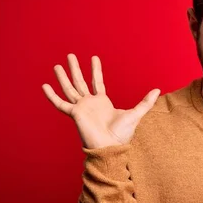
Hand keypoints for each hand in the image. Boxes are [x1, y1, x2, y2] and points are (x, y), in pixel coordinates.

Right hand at [42, 53, 159, 148]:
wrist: (111, 146)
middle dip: (75, 69)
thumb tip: (158, 90)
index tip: (93, 58)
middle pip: (80, 82)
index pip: (97, 82)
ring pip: (69, 89)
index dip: (95, 70)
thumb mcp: (136, 114)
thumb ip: (146, 102)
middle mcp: (90, 104)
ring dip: (63, 77)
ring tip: (57, 65)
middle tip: (70, 56)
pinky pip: (60, 104)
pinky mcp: (74, 114)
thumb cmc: (123, 134)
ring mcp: (81, 108)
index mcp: (102, 102)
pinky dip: (52, 96)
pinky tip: (45, 86)